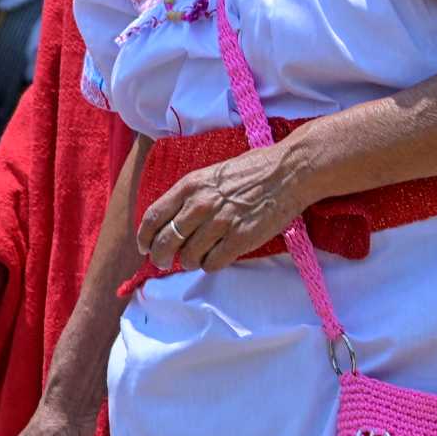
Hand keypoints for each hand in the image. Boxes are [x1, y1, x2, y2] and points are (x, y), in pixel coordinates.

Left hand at [134, 143, 318, 272]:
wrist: (291, 170)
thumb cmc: (254, 170)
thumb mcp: (214, 174)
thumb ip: (191, 195)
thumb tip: (173, 221)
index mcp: (191, 185)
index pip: (153, 218)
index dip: (145, 238)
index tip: (145, 247)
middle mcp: (201, 204)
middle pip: (165, 243)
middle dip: (161, 258)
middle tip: (165, 262)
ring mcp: (220, 223)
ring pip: (188, 257)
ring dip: (190, 262)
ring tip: (200, 256)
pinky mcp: (239, 239)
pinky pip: (211, 264)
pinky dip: (211, 264)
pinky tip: (218, 256)